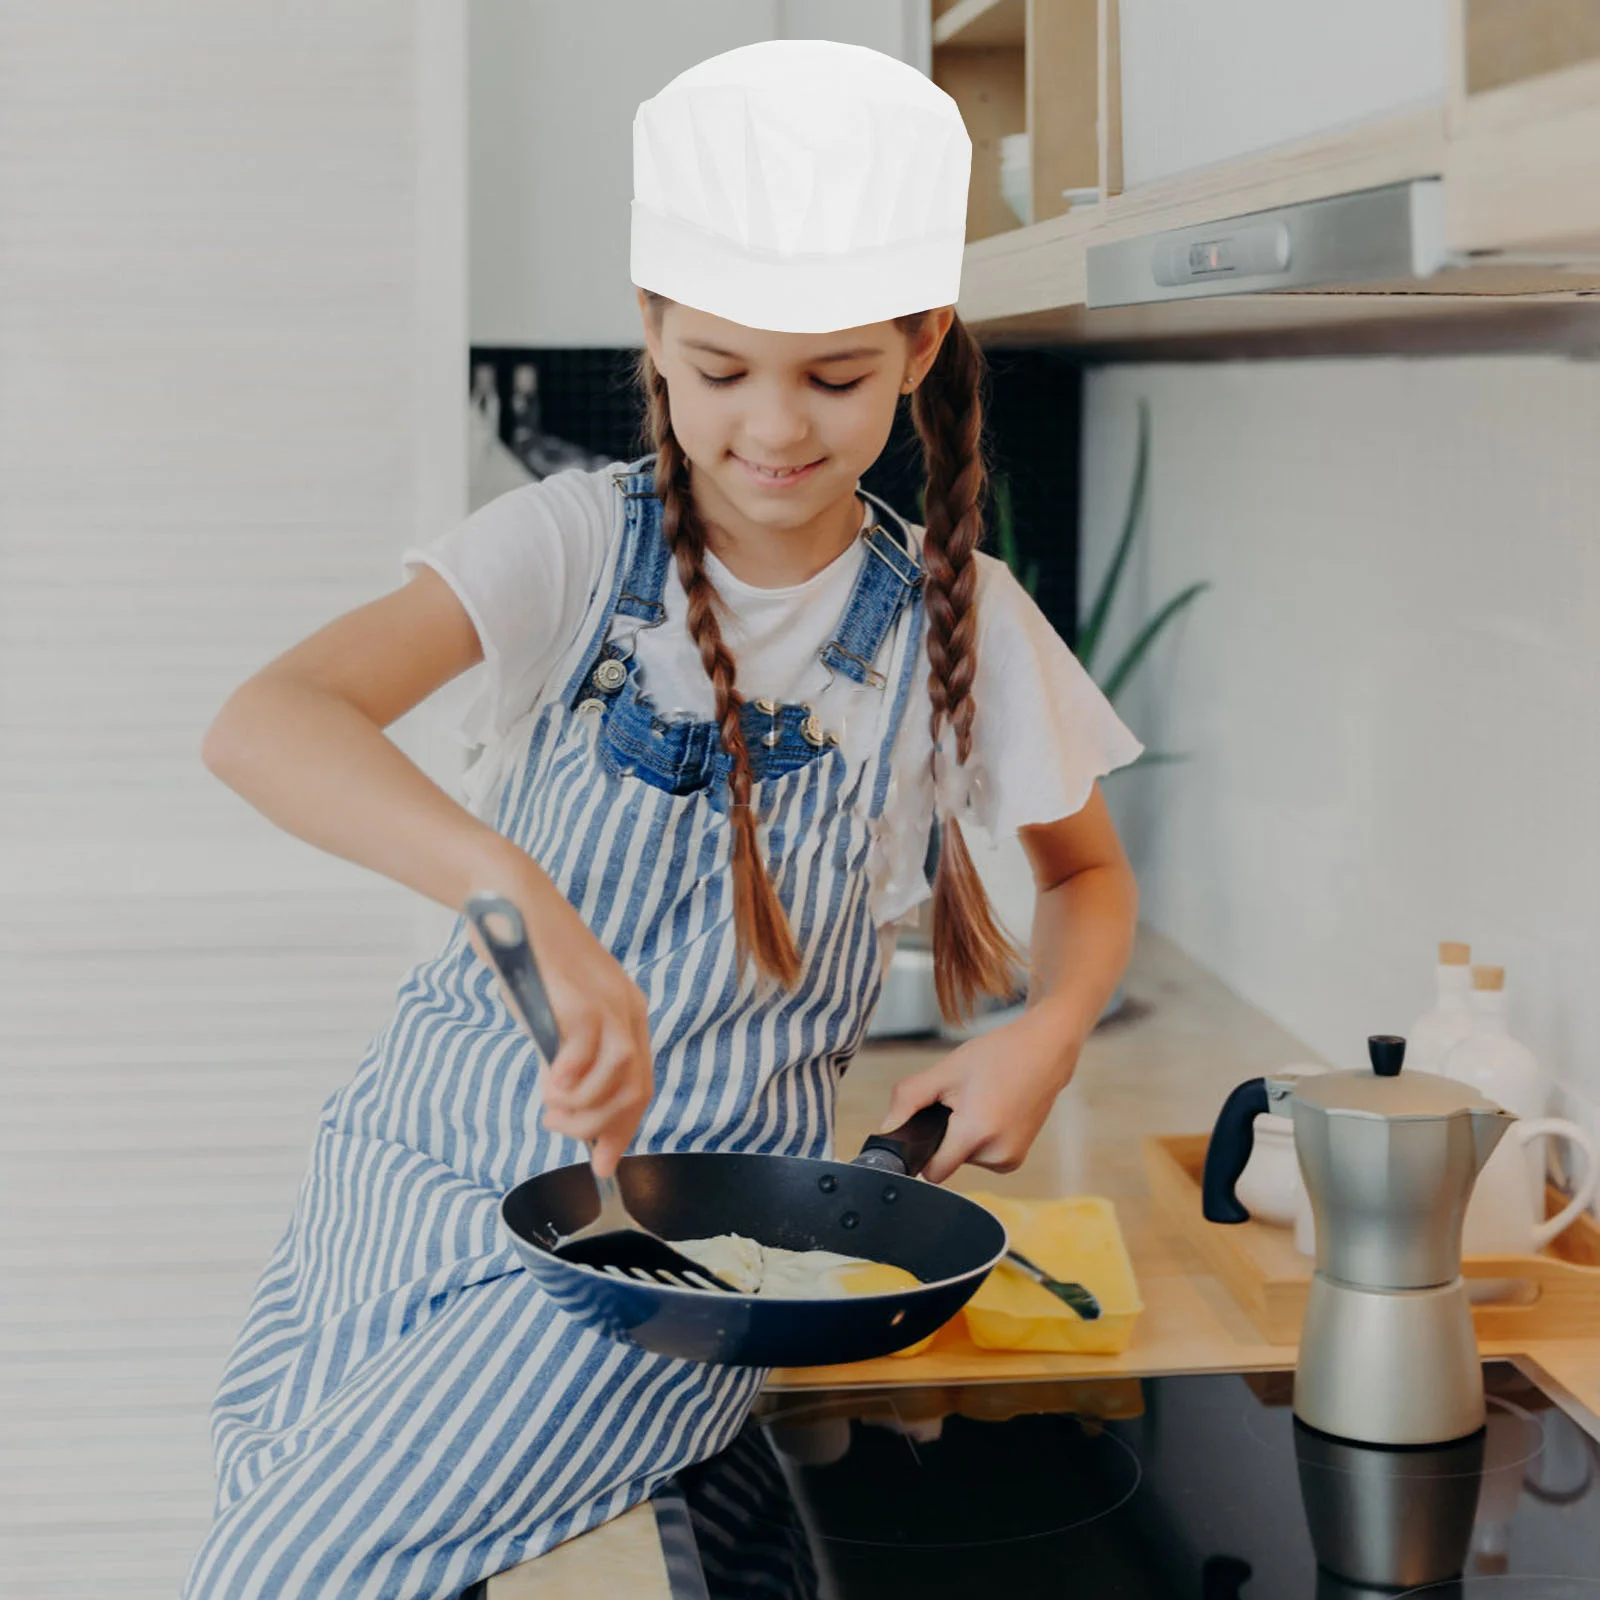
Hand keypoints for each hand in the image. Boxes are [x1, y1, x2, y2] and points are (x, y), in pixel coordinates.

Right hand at [464, 876, 653, 1179]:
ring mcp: (607, 1000)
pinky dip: (571, 1079)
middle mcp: (627, 1008)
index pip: (640, 1085)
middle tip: (558, 1127)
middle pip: (635, 1088)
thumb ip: (567, 1051)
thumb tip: (566, 1100)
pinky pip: (586, 1051)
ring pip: (617, 1076)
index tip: (602, 1163)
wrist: (511, 901)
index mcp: (628, 1012)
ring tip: (550, 1108)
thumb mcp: (555, 1012)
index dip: (622, 1130)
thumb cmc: (528, 959)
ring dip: (583, 1108)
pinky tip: (550, 1084)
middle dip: (599, 1126)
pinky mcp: (579, 995)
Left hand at [876, 1002, 1083, 1184]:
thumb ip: (908, 1100)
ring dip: (964, 1136)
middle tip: (959, 1101)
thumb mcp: (945, 1071)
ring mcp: (1010, 1160)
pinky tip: (991, 1111)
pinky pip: (982, 1156)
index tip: (921, 1132)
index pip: (932, 1172)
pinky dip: (980, 1138)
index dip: (921, 1153)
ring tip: (979, 1101)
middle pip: (948, 1161)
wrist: (1045, 1051)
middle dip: (945, 1135)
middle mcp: (997, 1155)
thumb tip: (886, 1131)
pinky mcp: (1017, 1159)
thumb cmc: (998, 1056)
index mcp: (976, 1133)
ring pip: (965, 1159)